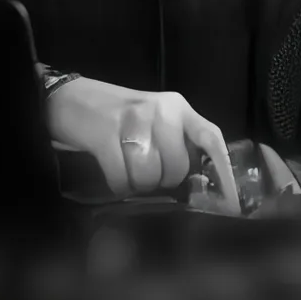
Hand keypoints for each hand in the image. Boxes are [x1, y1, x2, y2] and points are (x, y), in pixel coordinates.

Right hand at [45, 75, 240, 210]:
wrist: (69, 98)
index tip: (232, 201)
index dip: (223, 170)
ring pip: (149, 177)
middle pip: (175, 168)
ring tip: (125, 167)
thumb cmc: (117, 114)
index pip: (210, 137)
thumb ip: (177, 142)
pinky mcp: (105, 135)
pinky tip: (112, 172)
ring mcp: (132, 121)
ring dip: (136, 183)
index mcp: (176, 106)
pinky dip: (117, 185)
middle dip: (161, 180)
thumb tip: (200, 183)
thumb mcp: (154, 119)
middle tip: (144, 168)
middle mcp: (160, 110)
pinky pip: (121, 179)